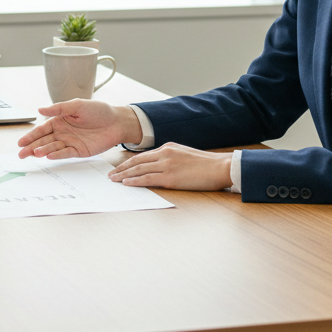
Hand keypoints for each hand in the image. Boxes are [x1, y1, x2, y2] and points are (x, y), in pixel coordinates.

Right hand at [16, 99, 142, 159]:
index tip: (21, 142)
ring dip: (43, 151)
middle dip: (31, 147)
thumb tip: (40, 108)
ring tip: (34, 154)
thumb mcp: (77, 105)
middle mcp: (63, 133)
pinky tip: (49, 156)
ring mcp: (71, 142)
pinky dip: (57, 154)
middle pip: (44, 141)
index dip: (31, 136)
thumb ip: (59, 107)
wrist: (117, 122)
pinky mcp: (80, 151)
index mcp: (60, 120)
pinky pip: (66, 153)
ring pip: (53, 148)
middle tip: (21, 154)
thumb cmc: (99, 111)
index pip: (42, 129)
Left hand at [108, 143, 232, 190]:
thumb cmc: (206, 164)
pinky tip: (126, 183)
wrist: (220, 167)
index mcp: (168, 147)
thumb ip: (171, 158)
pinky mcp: (170, 177)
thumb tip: (159, 167)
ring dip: (123, 175)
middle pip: (136, 161)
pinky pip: (147, 179)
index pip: (143, 155)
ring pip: (139, 169)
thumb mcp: (185, 155)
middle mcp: (165, 153)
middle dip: (121, 168)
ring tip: (113, 180)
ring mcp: (166, 165)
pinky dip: (135, 181)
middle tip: (110, 174)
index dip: (129, 162)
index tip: (119, 167)